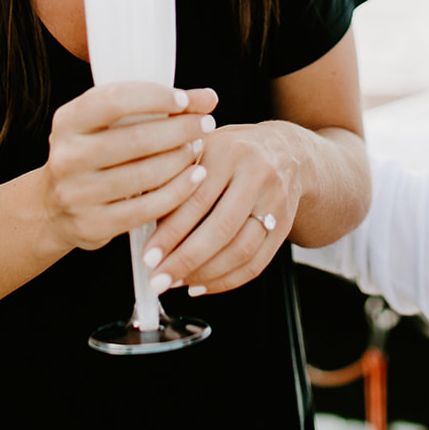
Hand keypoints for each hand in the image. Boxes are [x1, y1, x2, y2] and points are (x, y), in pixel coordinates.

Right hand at [43, 83, 217, 253]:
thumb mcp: (110, 124)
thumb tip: (208, 98)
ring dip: (180, 160)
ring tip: (198, 148)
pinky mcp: (91, 225)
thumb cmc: (95, 154)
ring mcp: (76, 194)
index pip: (115, 100)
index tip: (185, 100)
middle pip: (135, 139)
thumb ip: (156, 106)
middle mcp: (67, 156)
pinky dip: (177, 192)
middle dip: (179, 130)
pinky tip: (196, 178)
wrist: (54, 208)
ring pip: (144, 175)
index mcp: (68, 121)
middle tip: (206, 124)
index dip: (155, 97)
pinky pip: (146, 209)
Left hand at [141, 120, 298, 297]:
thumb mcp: (203, 145)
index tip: (149, 255)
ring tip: (176, 281)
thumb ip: (175, 173)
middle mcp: (257, 174)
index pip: (197, 198)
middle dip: (186, 260)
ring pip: (241, 250)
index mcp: (229, 150)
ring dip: (204, 274)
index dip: (170, 231)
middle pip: (222, 228)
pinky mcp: (285, 226)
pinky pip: (256, 263)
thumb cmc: (233, 150)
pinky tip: (201, 284)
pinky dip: (226, 281)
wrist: (287, 151)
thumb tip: (141, 214)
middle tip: (159, 278)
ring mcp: (275, 202)